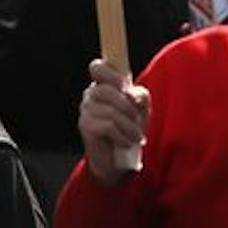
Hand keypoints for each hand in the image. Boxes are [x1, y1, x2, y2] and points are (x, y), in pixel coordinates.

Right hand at [79, 58, 149, 185]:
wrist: (118, 159)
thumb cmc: (128, 128)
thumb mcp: (140, 108)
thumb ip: (139, 95)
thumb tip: (132, 95)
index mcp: (103, 85)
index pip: (97, 67)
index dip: (112, 75)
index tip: (125, 87)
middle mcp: (91, 95)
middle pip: (107, 90)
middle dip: (127, 107)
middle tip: (136, 119)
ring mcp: (86, 110)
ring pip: (110, 111)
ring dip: (129, 126)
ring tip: (136, 136)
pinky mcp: (86, 127)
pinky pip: (108, 126)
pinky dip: (122, 135)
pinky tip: (125, 142)